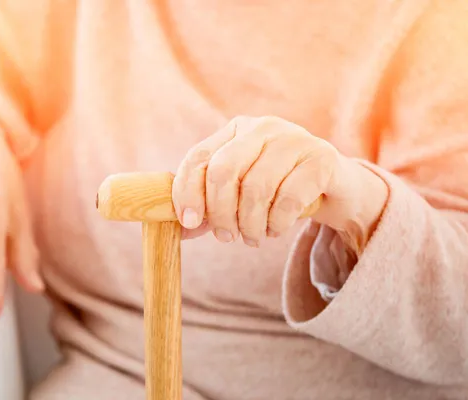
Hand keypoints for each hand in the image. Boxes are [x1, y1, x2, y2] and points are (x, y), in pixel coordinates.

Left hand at [172, 116, 387, 250]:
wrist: (337, 187)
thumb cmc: (280, 189)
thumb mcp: (242, 191)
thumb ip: (211, 203)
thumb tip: (180, 226)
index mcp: (236, 130)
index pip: (198, 158)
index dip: (187, 193)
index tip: (189, 222)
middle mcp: (263, 128)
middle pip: (223, 171)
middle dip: (219, 213)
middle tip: (227, 237)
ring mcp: (295, 139)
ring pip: (255, 189)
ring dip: (250, 224)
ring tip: (253, 237)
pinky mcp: (322, 159)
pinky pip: (287, 199)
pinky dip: (276, 223)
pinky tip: (276, 230)